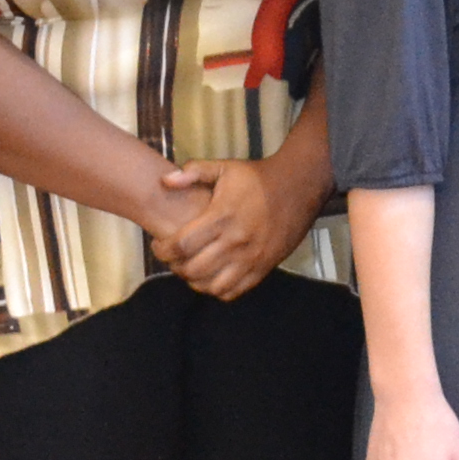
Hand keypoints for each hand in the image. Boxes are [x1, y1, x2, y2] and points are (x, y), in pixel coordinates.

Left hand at [158, 148, 328, 300]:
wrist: (299, 186)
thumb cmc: (258, 178)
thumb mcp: (225, 167)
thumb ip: (193, 172)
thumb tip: (164, 181)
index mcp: (222, 216)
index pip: (182, 245)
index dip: (163, 250)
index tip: (159, 245)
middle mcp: (235, 241)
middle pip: (193, 270)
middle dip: (175, 267)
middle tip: (173, 258)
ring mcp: (251, 258)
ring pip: (212, 286)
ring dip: (195, 281)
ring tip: (192, 268)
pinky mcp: (264, 268)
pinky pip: (234, 291)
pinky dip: (217, 289)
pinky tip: (213, 276)